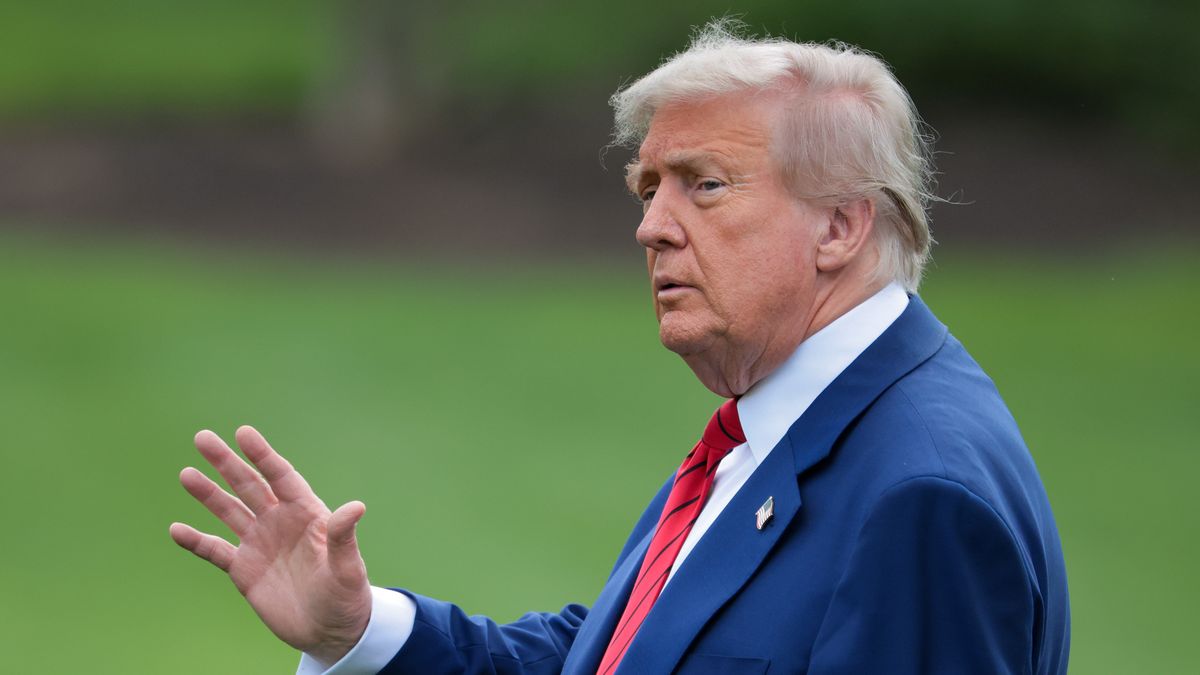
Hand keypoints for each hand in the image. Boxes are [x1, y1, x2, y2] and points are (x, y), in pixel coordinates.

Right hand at [170, 426, 371, 664]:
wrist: (330, 631)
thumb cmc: (346, 596)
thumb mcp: (347, 568)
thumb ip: (343, 538)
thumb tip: (356, 507)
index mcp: (307, 514)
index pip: (281, 477)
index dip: (262, 456)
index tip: (243, 433)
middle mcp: (280, 522)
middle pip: (249, 486)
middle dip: (227, 463)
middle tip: (203, 438)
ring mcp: (260, 544)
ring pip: (229, 511)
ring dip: (208, 493)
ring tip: (186, 473)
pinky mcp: (244, 569)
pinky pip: (215, 550)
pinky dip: (196, 541)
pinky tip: (176, 529)